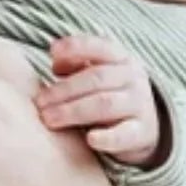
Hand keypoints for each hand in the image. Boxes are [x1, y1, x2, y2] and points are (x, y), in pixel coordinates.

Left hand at [35, 35, 162, 165]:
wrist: (146, 124)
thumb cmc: (109, 92)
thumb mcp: (97, 72)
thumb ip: (76, 64)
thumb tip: (56, 64)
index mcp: (120, 58)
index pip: (99, 46)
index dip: (75, 47)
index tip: (52, 53)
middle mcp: (132, 78)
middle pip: (97, 78)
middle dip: (64, 90)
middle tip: (40, 103)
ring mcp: (139, 105)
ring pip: (106, 104)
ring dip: (73, 111)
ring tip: (49, 119)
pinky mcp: (141, 133)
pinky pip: (125, 134)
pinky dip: (108, 138)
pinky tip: (90, 139)